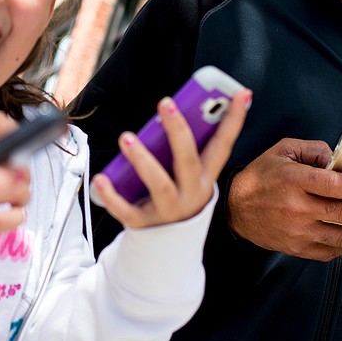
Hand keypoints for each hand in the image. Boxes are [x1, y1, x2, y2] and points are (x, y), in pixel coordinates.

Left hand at [91, 88, 250, 228]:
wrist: (167, 246)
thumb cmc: (176, 195)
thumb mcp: (189, 175)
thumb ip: (183, 148)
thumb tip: (174, 110)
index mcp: (205, 178)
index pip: (223, 146)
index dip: (234, 121)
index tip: (240, 94)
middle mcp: (191, 194)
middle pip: (188, 161)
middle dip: (178, 131)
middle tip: (165, 103)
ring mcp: (168, 211)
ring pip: (159, 185)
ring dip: (143, 159)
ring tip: (127, 137)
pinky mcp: (144, 224)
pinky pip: (128, 210)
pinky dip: (113, 196)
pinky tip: (100, 178)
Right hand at [226, 138, 341, 259]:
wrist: (234, 208)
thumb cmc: (260, 176)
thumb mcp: (282, 150)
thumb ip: (313, 149)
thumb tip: (338, 159)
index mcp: (294, 180)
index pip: (337, 186)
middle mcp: (297, 208)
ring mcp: (297, 231)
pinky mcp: (295, 247)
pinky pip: (328, 252)